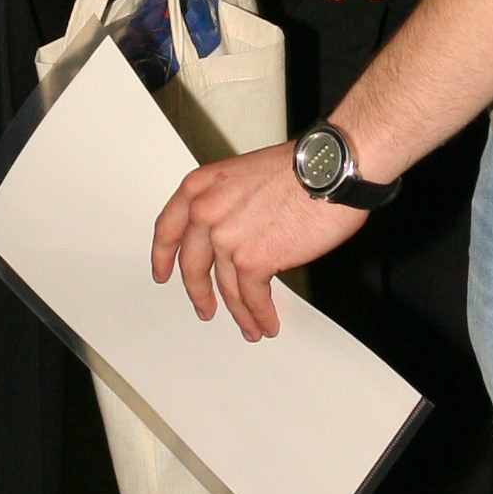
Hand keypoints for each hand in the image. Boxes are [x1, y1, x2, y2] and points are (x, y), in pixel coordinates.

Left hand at [152, 138, 357, 339]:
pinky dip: (260, 315)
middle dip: (199, 294)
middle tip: (204, 307)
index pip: (168, 227)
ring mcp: (226, 238)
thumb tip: (232, 235)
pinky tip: (266, 321)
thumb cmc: (302, 168)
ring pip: (227, 288)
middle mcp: (206, 212)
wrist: (330, 170)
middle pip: (192, 266)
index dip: (163, 255)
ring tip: (249, 325)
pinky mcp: (253, 261)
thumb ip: (227, 204)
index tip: (162, 272)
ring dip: (240, 312)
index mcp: (201, 187)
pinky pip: (253, 298)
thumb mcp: (244, 176)